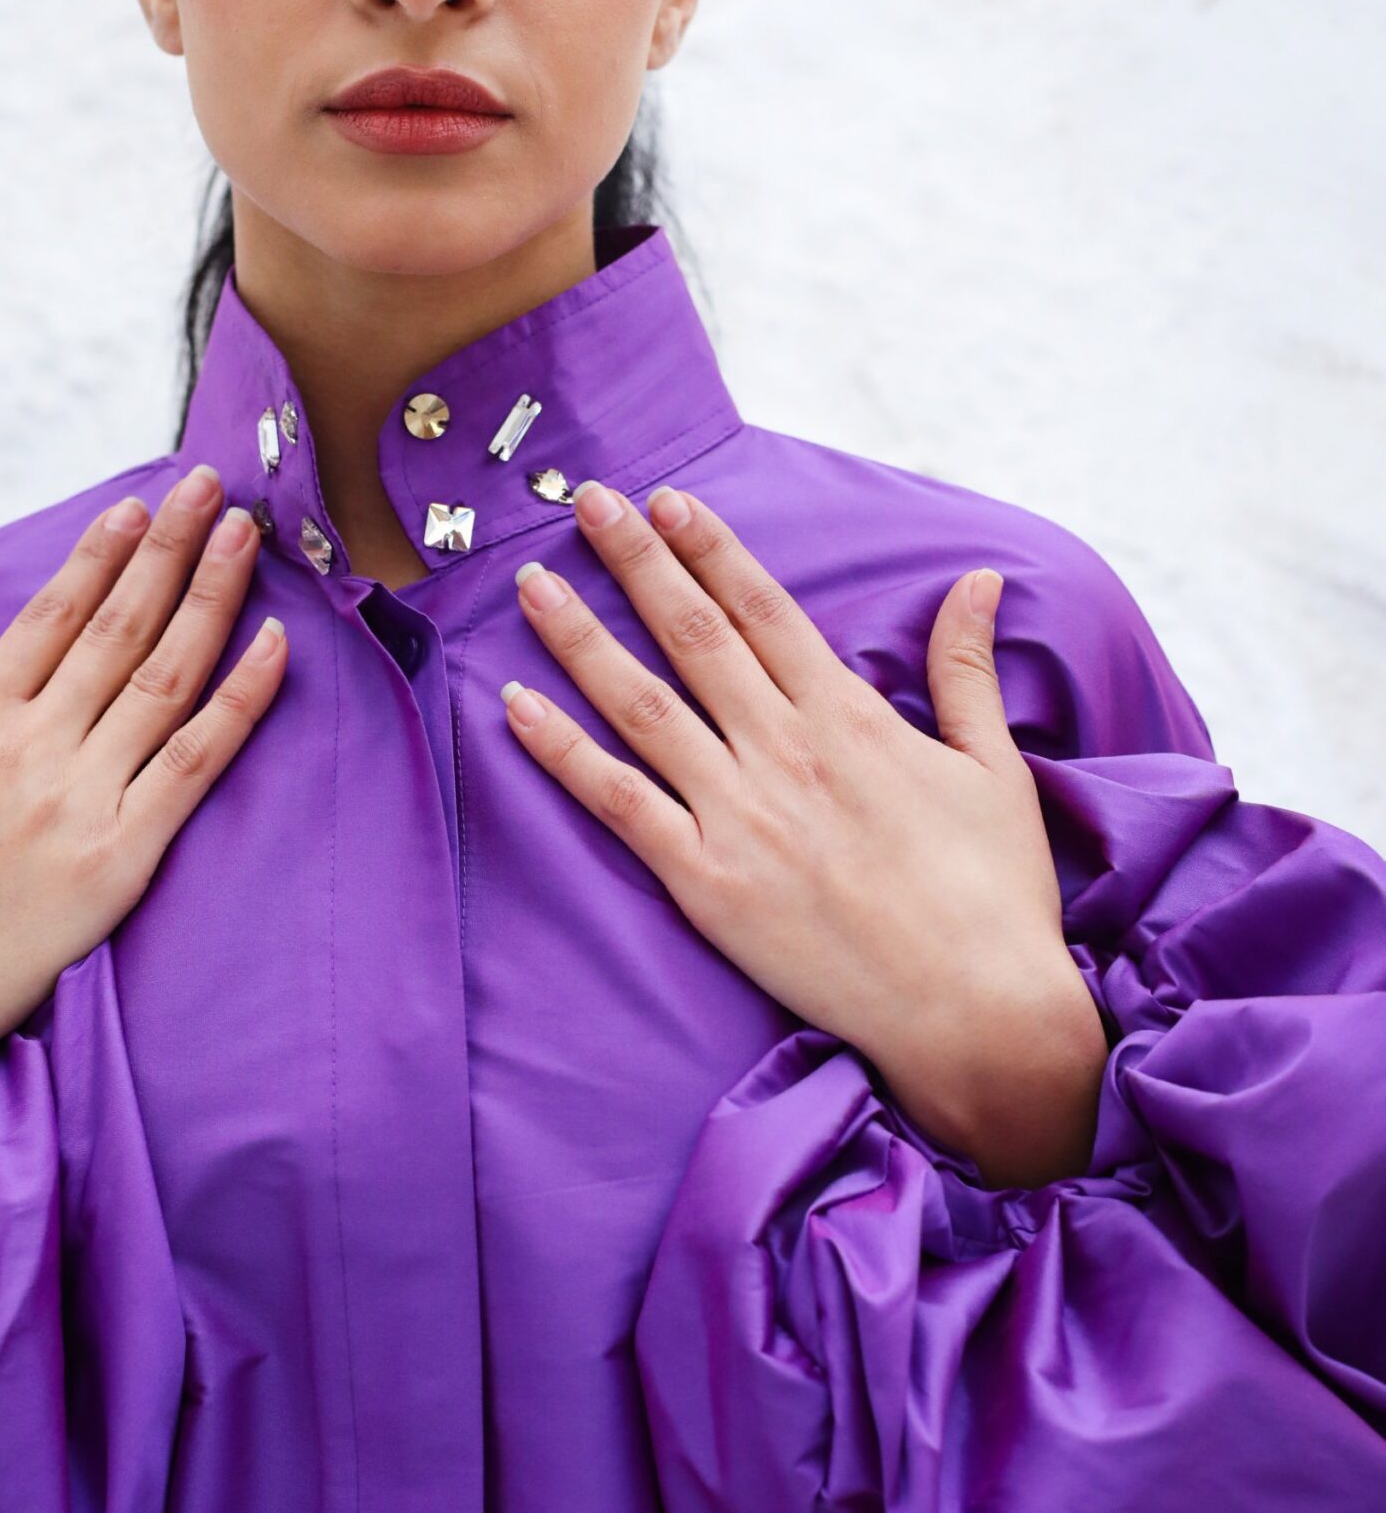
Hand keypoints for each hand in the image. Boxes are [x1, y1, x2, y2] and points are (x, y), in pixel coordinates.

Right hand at [0, 465, 286, 1176]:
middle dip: (170, 550)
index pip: (51, 617)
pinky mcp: (125, 852)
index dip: (100, 557)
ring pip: (164, 675)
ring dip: (211, 598)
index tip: (138, 509)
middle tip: (212, 490)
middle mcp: (34, 744)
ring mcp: (84, 795)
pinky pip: (197, 760)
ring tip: (246, 538)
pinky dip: (241, 699)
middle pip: (119, 627)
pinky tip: (277, 645)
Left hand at [499, 479, 1105, 1189]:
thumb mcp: (995, 768)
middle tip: (585, 502)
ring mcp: (740, 815)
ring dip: (581, 637)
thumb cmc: (995, 897)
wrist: (979, 1013)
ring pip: (641, 704)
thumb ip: (966, 669)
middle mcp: (786, 751)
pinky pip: (618, 802)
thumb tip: (978, 579)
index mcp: (851, 718)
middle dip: (634, 561)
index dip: (710, 549)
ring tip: (531, 583)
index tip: (666, 499)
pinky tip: (517, 705)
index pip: (764, 609)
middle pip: (693, 635)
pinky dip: (563, 751)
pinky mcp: (707, 883)